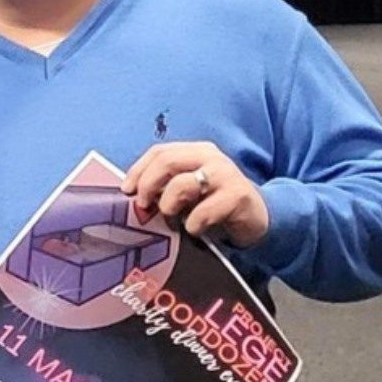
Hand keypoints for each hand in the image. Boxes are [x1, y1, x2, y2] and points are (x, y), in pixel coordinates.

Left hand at [120, 142, 268, 247]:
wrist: (255, 218)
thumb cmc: (213, 205)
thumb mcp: (187, 192)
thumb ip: (164, 187)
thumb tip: (132, 196)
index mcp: (196, 152)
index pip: (159, 151)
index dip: (138, 170)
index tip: (126, 191)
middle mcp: (211, 158)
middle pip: (167, 161)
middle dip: (148, 184)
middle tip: (143, 205)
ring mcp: (226, 175)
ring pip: (182, 184)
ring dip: (169, 206)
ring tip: (174, 218)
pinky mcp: (238, 196)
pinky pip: (203, 212)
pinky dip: (193, 224)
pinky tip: (196, 229)